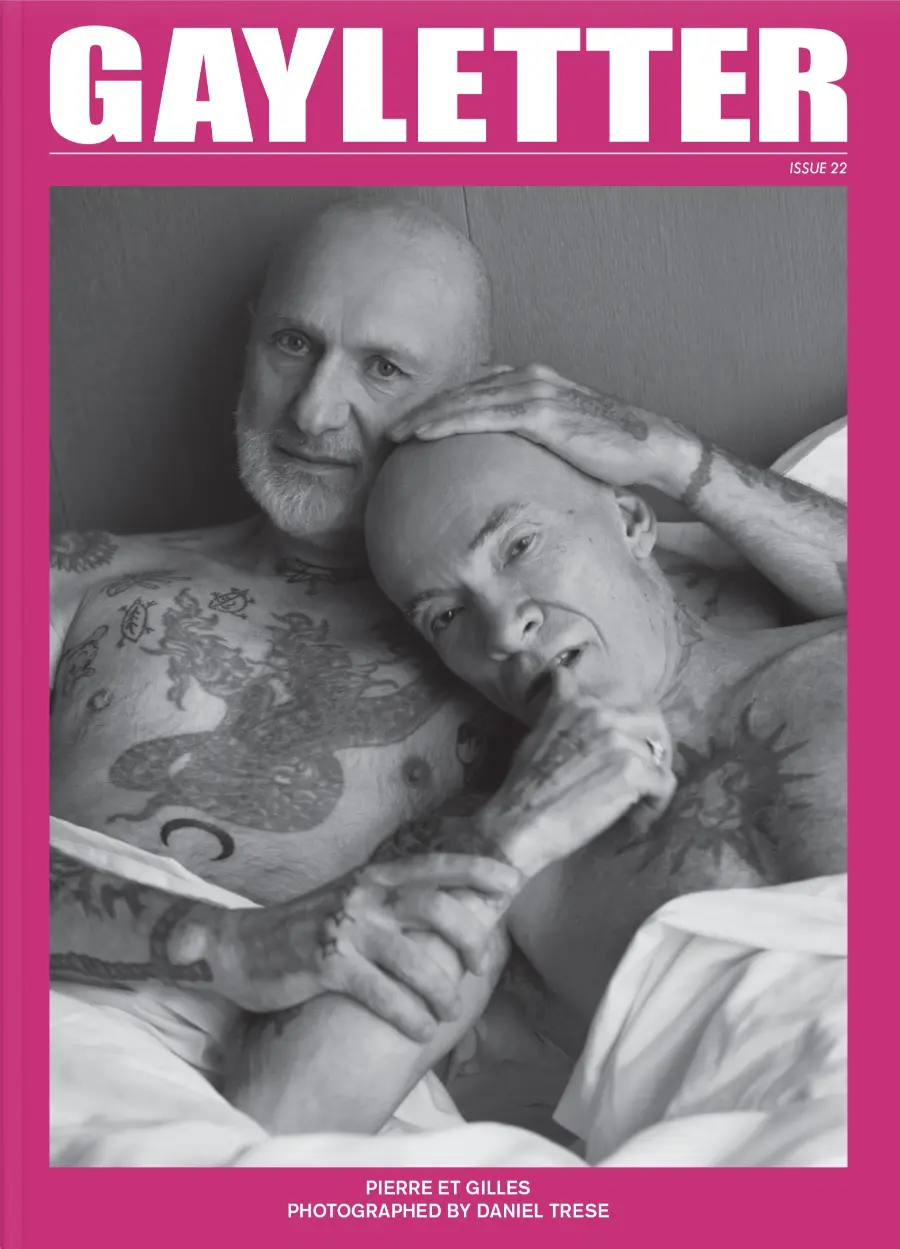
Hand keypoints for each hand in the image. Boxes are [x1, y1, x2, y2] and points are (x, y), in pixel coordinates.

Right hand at [192, 855, 520, 1040]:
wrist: (239, 946)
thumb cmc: (307, 927)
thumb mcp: (352, 900)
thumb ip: (392, 900)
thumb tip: (448, 906)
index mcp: (374, 877)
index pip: (436, 866)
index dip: (477, 871)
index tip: (511, 883)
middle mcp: (364, 895)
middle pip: (438, 908)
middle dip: (471, 939)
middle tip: (480, 967)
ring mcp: (346, 928)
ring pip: (417, 960)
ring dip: (442, 991)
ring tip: (448, 1012)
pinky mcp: (327, 965)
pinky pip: (383, 994)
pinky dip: (410, 1016)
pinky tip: (421, 1030)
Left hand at [390, 363, 692, 494]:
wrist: (649, 446)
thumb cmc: (609, 450)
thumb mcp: (561, 439)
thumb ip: (533, 439)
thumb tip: (509, 465)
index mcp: (532, 381)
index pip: (473, 387)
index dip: (439, 402)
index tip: (411, 421)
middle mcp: (530, 378)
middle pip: (461, 389)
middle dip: (422, 406)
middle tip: (390, 428)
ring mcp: (535, 392)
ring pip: (465, 400)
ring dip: (426, 415)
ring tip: (396, 433)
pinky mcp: (542, 414)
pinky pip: (483, 416)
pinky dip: (449, 422)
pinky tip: (423, 435)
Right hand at [475, 668, 676, 877]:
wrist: (521, 823)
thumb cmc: (525, 785)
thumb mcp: (538, 731)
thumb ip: (559, 704)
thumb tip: (561, 674)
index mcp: (582, 704)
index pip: (629, 704)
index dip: (633, 730)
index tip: (625, 754)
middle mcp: (603, 715)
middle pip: (654, 722)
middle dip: (655, 748)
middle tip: (644, 776)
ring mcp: (620, 742)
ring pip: (660, 758)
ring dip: (651, 783)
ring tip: (634, 806)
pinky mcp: (633, 772)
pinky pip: (665, 785)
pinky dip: (656, 804)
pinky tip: (637, 819)